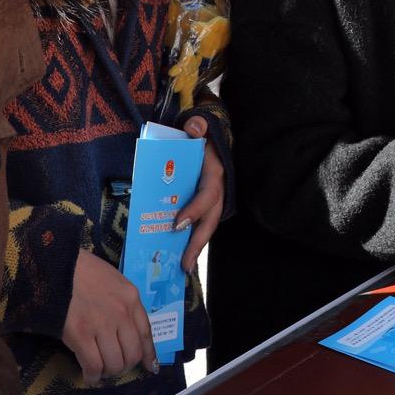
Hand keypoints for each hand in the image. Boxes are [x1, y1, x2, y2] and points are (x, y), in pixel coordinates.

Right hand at [63, 251, 155, 382]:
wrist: (55, 264)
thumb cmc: (81, 269)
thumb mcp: (112, 280)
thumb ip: (122, 301)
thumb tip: (123, 327)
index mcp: (131, 298)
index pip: (146, 333)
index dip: (148, 354)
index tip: (149, 367)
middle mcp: (121, 313)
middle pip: (132, 353)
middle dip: (124, 366)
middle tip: (113, 367)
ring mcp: (102, 325)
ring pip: (115, 363)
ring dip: (108, 373)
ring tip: (99, 371)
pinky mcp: (81, 335)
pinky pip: (94, 365)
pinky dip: (92, 376)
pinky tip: (89, 377)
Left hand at [174, 115, 224, 271]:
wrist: (210, 139)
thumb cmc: (201, 138)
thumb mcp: (200, 129)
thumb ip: (197, 126)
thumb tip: (195, 127)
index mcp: (214, 174)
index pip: (207, 195)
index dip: (195, 210)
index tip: (178, 224)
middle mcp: (216, 191)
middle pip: (209, 221)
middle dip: (197, 244)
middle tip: (184, 265)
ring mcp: (211, 201)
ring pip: (205, 228)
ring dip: (194, 248)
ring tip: (181, 268)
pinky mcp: (203, 206)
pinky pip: (197, 225)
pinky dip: (190, 241)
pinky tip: (177, 256)